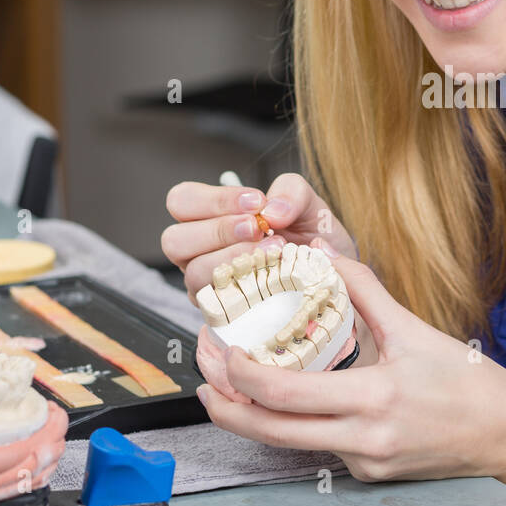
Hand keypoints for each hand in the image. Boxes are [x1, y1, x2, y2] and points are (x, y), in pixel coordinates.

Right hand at [161, 173, 357, 299]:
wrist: (331, 274)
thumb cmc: (309, 235)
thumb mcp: (306, 203)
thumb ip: (290, 192)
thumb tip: (272, 210)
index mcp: (208, 218)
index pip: (182, 201)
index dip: (213, 199)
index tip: (256, 202)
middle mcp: (198, 253)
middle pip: (174, 239)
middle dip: (219, 230)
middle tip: (258, 227)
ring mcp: (208, 286)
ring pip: (194, 272)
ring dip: (233, 258)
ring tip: (274, 251)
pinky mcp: (223, 313)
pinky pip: (218, 304)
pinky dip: (246, 287)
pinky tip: (274, 277)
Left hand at [195, 239, 505, 482]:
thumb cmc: (468, 382)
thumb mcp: (415, 329)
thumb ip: (365, 290)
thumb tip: (323, 254)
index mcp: (374, 400)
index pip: (286, 395)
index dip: (243, 375)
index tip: (222, 350)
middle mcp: (363, 440)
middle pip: (270, 432)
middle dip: (226, 404)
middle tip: (203, 373)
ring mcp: (364, 461)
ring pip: (289, 443)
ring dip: (252, 415)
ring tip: (227, 384)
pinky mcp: (367, 471)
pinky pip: (319, 445)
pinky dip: (295, 422)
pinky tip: (286, 397)